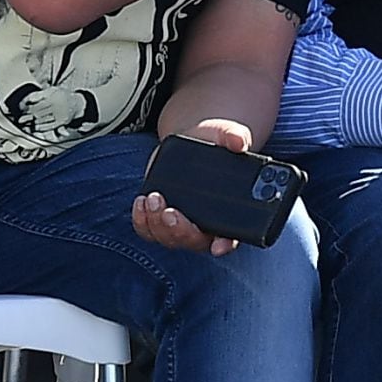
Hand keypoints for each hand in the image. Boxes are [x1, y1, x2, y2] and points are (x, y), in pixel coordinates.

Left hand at [131, 118, 251, 256]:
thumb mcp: (226, 136)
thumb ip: (235, 138)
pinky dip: (142, 220)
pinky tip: (142, 202)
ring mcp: (181, 223)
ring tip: (154, 198)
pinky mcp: (160, 217)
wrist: (193, 141)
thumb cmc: (216, 143)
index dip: (225, 244)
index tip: (218, 245)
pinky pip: (149, 230)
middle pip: (194, 242)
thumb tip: (238, 142)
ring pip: (169, 238)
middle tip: (170, 212)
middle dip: (181, 231)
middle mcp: (205, 225)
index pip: (231, 238)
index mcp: (229, 214)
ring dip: (158, 224)